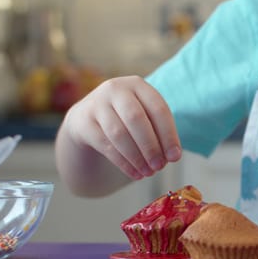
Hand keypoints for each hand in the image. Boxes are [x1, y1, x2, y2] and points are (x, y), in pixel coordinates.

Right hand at [60, 75, 181, 180]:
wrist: (88, 120)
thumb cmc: (127, 120)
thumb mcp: (145, 118)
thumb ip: (160, 134)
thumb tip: (172, 155)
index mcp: (138, 85)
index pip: (158, 109)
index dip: (169, 135)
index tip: (175, 157)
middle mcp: (115, 89)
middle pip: (137, 119)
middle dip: (151, 146)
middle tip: (160, 167)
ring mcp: (96, 103)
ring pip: (119, 134)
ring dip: (137, 157)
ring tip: (149, 173)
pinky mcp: (82, 121)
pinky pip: (105, 145)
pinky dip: (123, 162)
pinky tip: (135, 173)